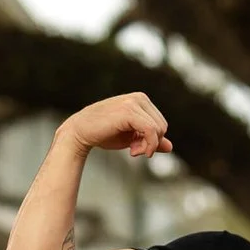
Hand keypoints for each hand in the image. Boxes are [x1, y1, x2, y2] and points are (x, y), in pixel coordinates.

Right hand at [57, 92, 173, 158]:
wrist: (79, 132)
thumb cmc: (103, 134)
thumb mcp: (130, 138)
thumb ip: (149, 140)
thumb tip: (170, 147)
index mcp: (141, 100)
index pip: (160, 123)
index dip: (153, 140)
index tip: (136, 149)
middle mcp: (139, 97)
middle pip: (162, 126)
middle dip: (151, 143)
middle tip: (134, 152)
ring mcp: (134, 102)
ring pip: (158, 129)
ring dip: (148, 146)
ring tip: (132, 151)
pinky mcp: (128, 111)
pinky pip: (151, 131)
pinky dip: (148, 145)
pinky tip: (133, 152)